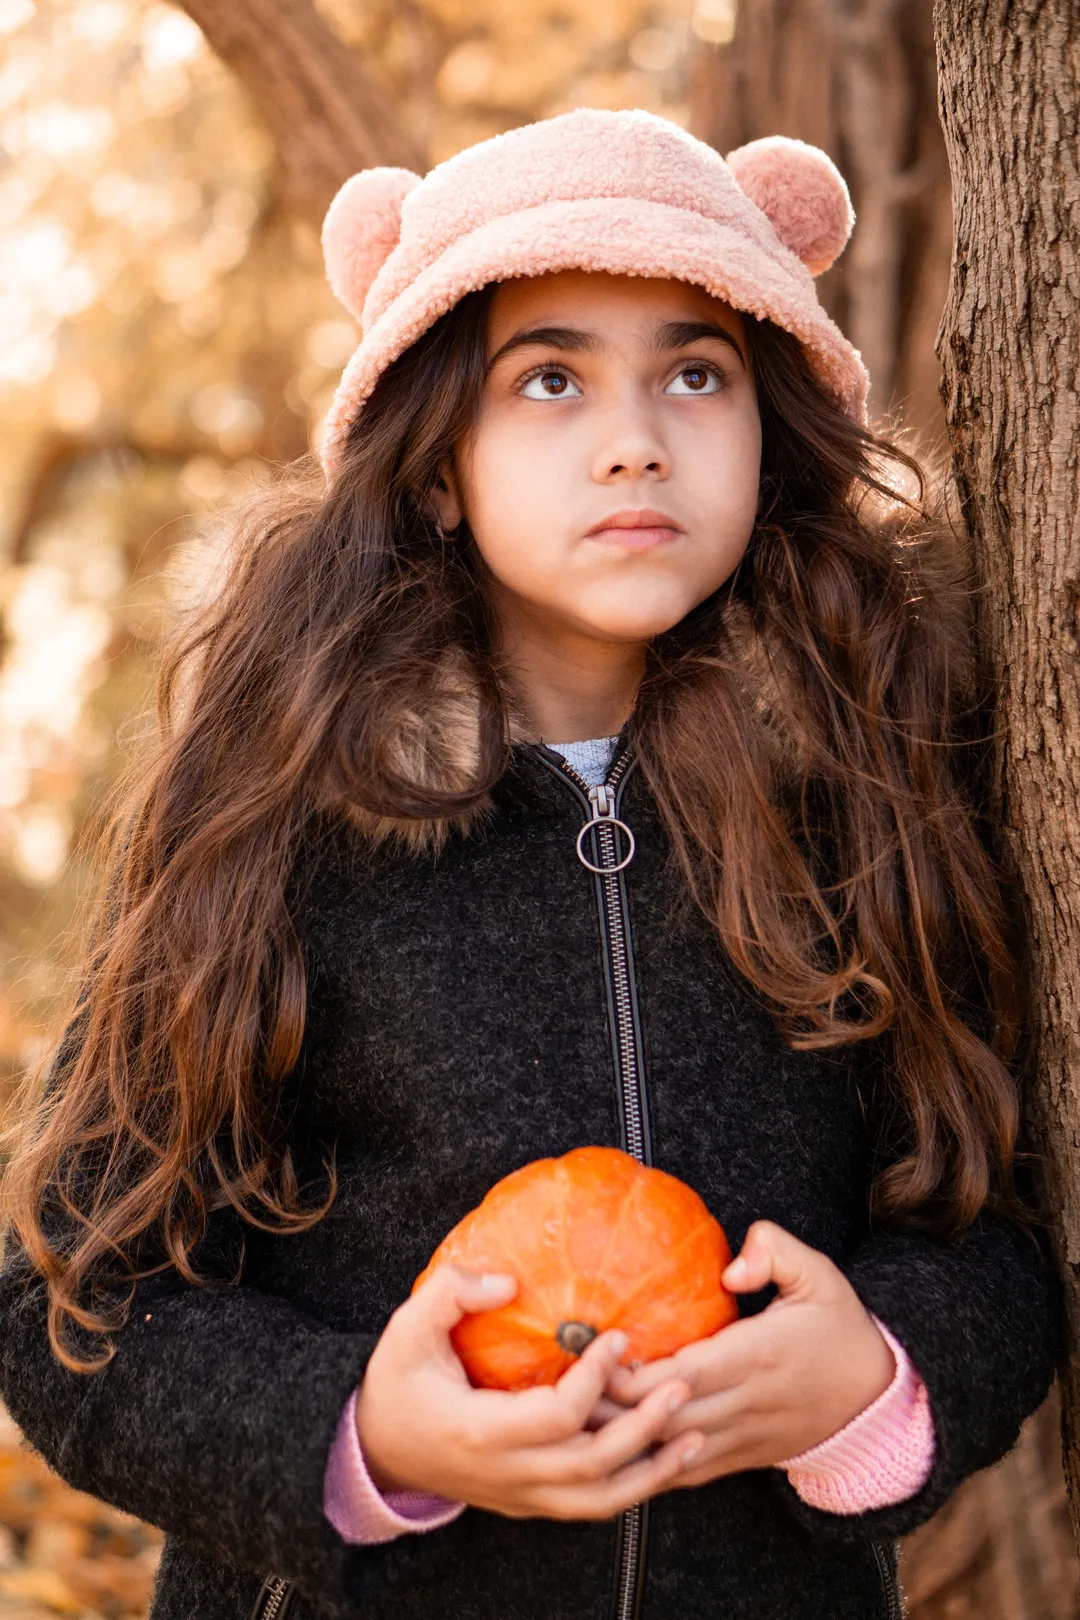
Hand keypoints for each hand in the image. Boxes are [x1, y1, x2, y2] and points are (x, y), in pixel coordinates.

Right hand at [356, 1265, 705, 1519]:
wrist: (377, 1452)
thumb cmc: (397, 1383)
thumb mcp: (407, 1328)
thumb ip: (452, 1293)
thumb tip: (508, 1281)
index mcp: (479, 1430)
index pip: (555, 1417)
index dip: (594, 1379)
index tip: (619, 1338)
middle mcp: (506, 1473)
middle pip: (591, 1466)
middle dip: (643, 1427)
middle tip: (682, 1383)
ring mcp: (520, 1496)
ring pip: (599, 1501)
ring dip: (653, 1470)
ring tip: (695, 1434)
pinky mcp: (529, 1503)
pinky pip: (590, 1506)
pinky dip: (632, 1486)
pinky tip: (664, 1459)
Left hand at [595, 1221, 895, 1488]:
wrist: (878, 1403)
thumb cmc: (840, 1328)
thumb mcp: (820, 1274)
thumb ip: (775, 1252)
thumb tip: (731, 1266)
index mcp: (756, 1356)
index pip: (683, 1372)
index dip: (634, 1371)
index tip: (591, 1351)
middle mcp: (743, 1403)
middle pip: (662, 1415)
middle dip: (609, 1407)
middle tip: (560, 1385)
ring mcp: (739, 1438)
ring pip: (667, 1449)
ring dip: (618, 1438)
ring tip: (568, 1420)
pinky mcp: (738, 1459)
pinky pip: (684, 1471)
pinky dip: (644, 1465)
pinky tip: (606, 1451)